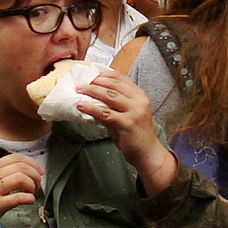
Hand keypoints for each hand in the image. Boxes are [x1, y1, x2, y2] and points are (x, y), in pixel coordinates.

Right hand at [0, 152, 42, 213]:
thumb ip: (0, 175)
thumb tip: (27, 172)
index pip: (14, 158)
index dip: (31, 162)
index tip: (40, 171)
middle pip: (20, 166)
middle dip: (35, 174)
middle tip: (38, 184)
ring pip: (21, 178)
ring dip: (32, 184)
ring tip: (32, 192)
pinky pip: (19, 197)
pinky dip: (29, 198)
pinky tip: (30, 201)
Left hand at [77, 69, 175, 193]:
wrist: (148, 153)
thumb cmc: (135, 134)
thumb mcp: (124, 115)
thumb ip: (111, 105)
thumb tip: (90, 98)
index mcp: (139, 95)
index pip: (120, 78)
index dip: (103, 74)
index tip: (89, 74)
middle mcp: (139, 100)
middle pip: (113, 84)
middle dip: (95, 82)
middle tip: (80, 83)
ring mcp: (134, 111)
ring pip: (109, 96)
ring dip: (92, 91)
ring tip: (79, 90)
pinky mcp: (128, 123)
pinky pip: (106, 113)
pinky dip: (92, 108)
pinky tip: (82, 106)